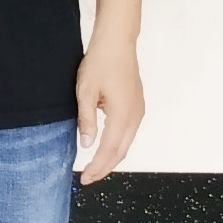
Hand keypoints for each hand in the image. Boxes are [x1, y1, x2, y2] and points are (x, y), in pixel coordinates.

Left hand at [75, 38, 145, 183]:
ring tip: (94, 167)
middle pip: (121, 152)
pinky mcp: (137, 107)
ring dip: (111, 158)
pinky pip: (128, 133)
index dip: (97, 167)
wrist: (117, 43)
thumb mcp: (85, 91)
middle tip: (87, 178)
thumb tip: (87, 145)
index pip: (109, 150)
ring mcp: (138, 112)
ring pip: (126, 144)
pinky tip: (104, 147)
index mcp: (122, 115)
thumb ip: (87, 119)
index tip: (84, 178)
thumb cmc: (100, 63)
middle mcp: (135, 117)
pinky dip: (116, 146)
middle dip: (104, 168)